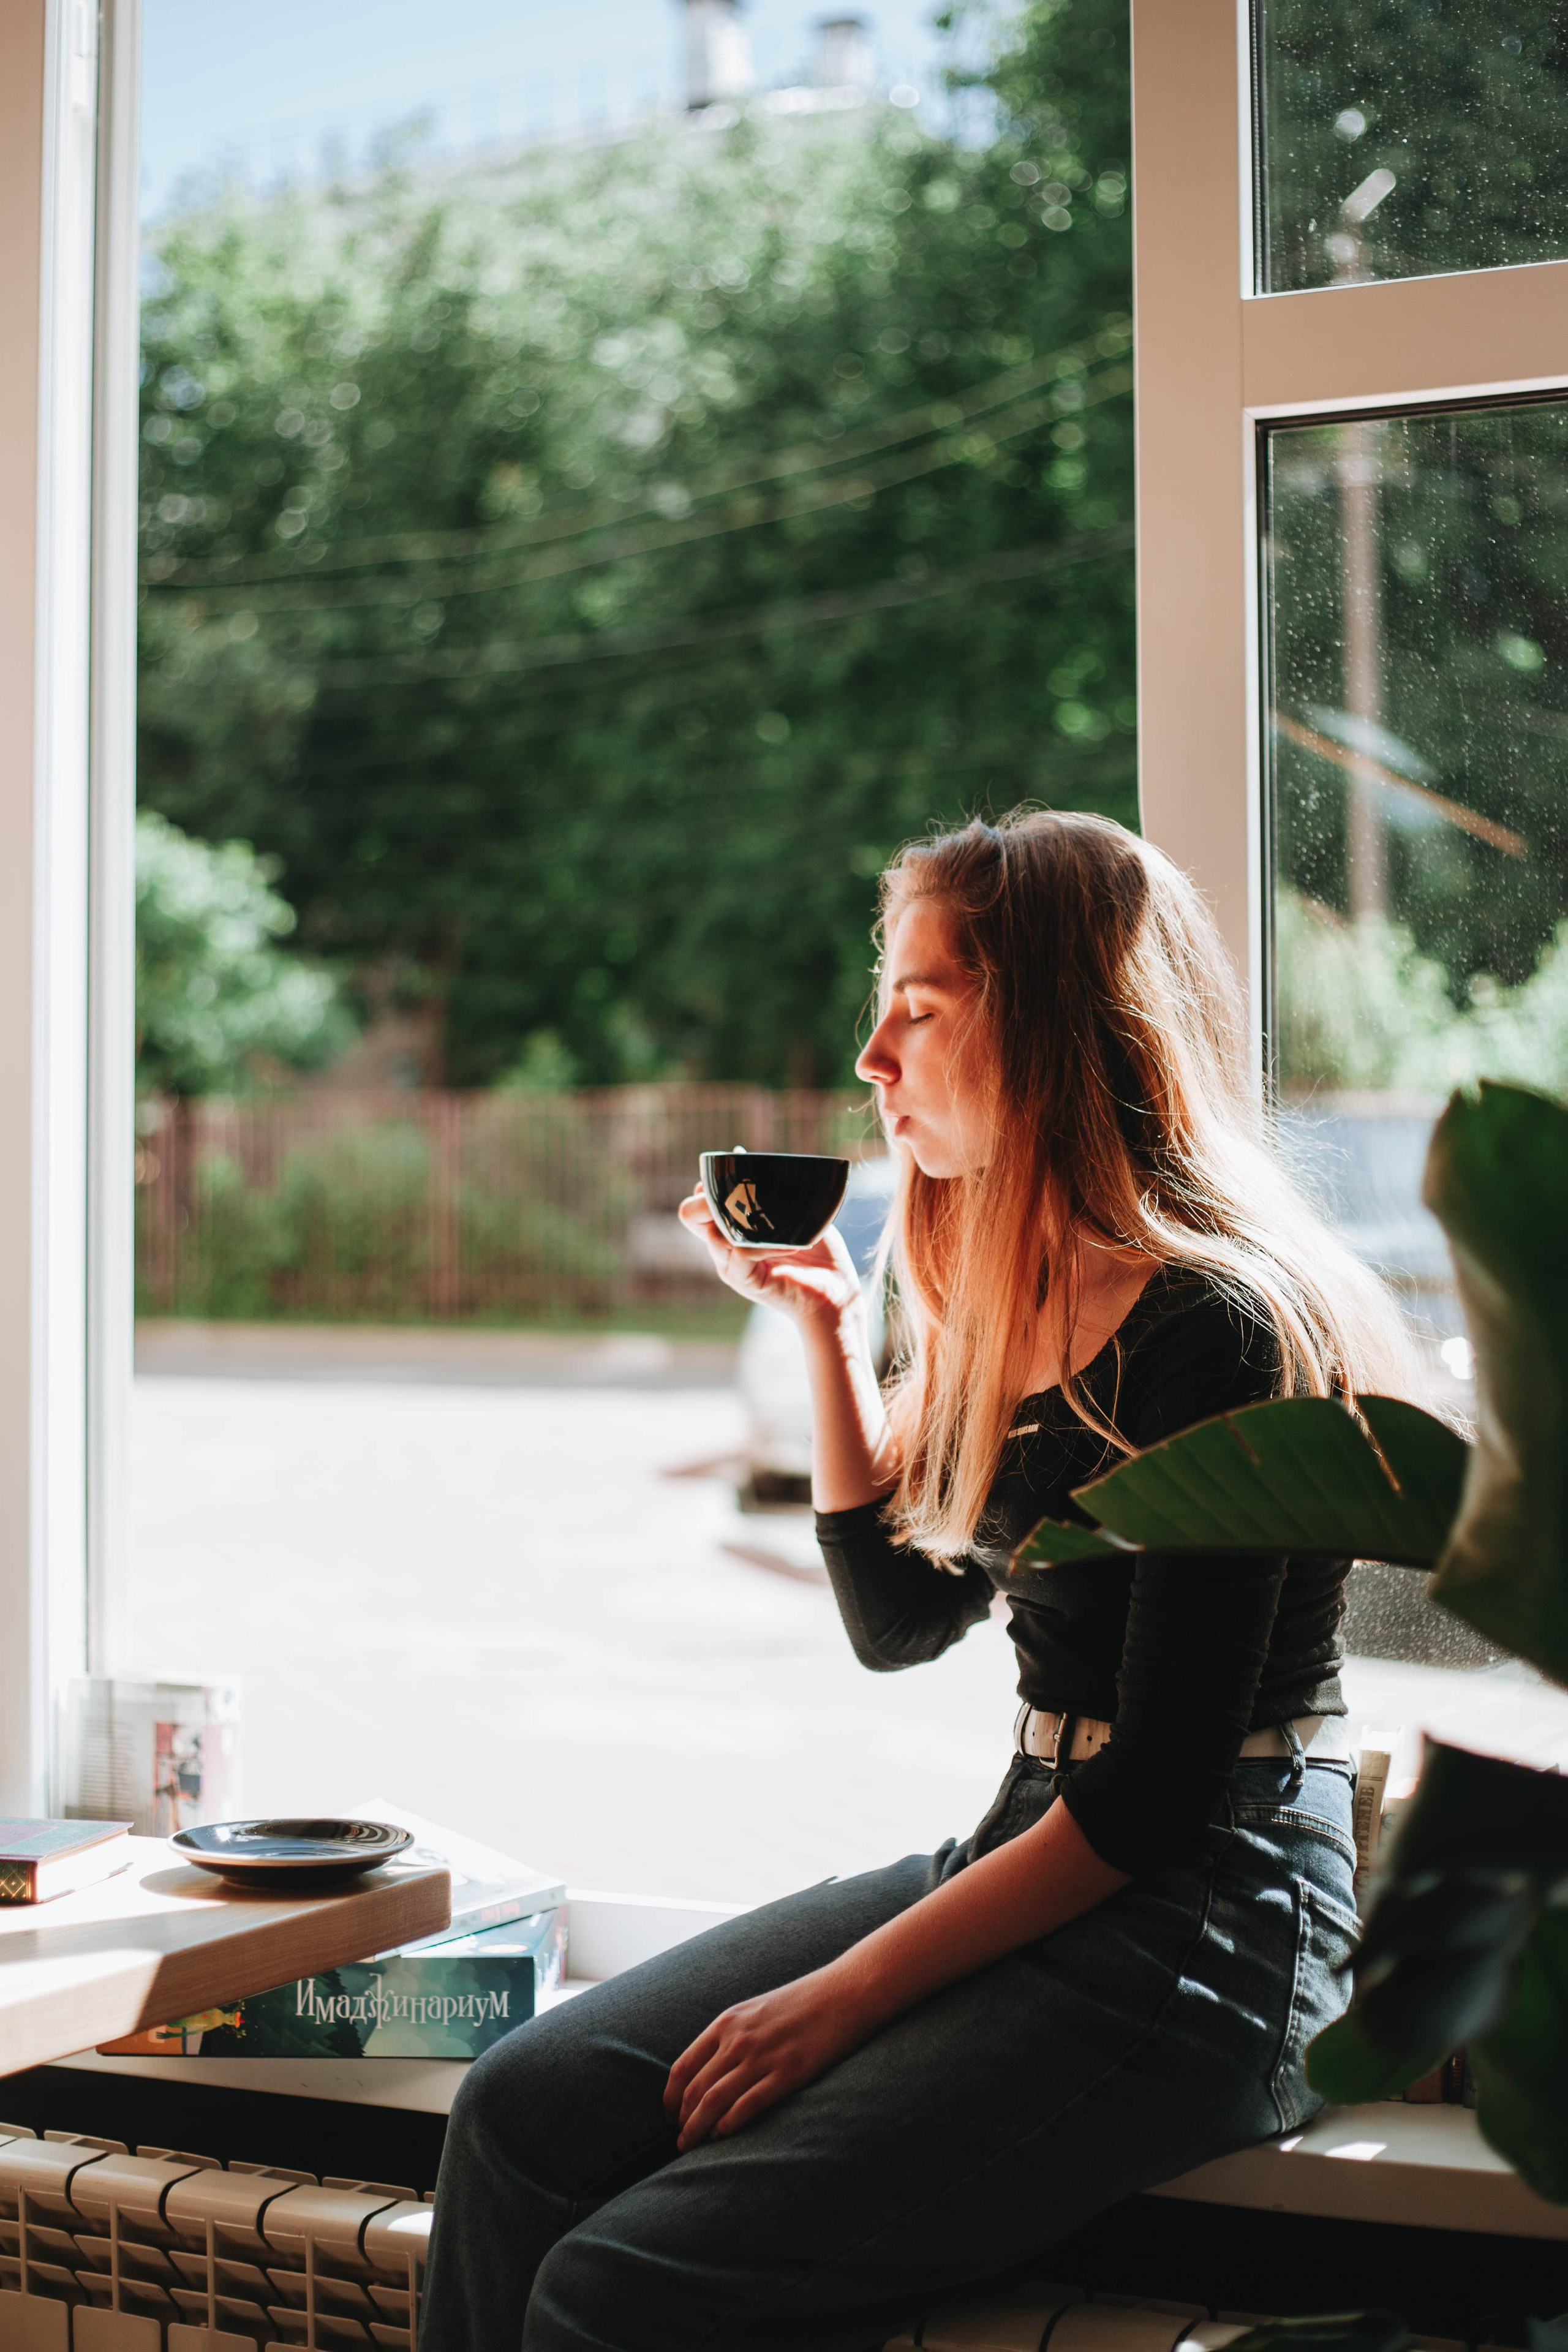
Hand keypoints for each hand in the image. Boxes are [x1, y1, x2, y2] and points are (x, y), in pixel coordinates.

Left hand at [663, 1966, 871, 2148]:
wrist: (844, 1993)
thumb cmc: (802, 2002)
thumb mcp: (756, 2009)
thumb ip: (732, 2034)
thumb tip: (711, 2067)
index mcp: (727, 2022)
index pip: (683, 2067)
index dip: (672, 2097)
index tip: (671, 2115)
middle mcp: (738, 2039)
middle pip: (695, 2089)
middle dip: (683, 2120)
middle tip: (681, 2139)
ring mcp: (762, 2057)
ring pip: (714, 2101)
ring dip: (698, 2128)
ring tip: (692, 2146)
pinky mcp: (786, 2074)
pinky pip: (747, 2105)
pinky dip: (728, 2125)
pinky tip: (722, 2137)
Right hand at [677, 1188, 863, 1331]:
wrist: (837, 1293)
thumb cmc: (819, 1255)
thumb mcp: (797, 1216)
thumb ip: (774, 1194)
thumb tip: (747, 1156)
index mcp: (731, 1231)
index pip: (697, 1203)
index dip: (706, 1185)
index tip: (734, 1174)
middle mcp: (724, 1248)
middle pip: (690, 1214)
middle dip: (708, 1197)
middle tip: (740, 1196)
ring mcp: (732, 1266)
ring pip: (712, 1232)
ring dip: (743, 1219)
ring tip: (776, 1226)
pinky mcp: (746, 1282)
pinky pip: (739, 1253)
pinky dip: (760, 1244)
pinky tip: (786, 1246)